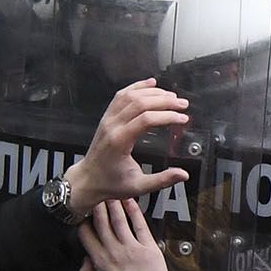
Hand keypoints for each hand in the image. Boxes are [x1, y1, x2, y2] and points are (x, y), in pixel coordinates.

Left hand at [63, 78, 190, 211]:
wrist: (87, 179)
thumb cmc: (111, 183)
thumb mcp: (138, 186)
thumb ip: (162, 180)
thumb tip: (183, 175)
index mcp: (119, 141)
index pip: (146, 120)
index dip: (167, 116)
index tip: (183, 119)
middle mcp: (112, 125)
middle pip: (140, 103)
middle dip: (165, 101)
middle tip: (183, 104)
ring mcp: (108, 119)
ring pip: (130, 96)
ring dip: (153, 93)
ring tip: (172, 96)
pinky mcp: (107, 116)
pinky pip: (121, 95)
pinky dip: (136, 86)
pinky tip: (150, 83)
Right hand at [75, 199, 171, 270]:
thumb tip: (84, 261)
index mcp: (99, 260)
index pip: (86, 234)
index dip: (83, 221)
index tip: (83, 212)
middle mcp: (113, 251)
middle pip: (100, 223)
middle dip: (96, 206)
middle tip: (95, 194)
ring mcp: (131, 248)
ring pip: (118, 221)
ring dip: (113, 205)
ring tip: (110, 193)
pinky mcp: (148, 249)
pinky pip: (140, 226)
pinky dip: (134, 212)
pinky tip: (130, 202)